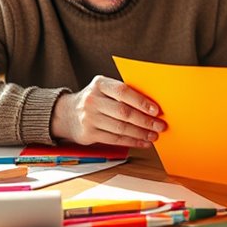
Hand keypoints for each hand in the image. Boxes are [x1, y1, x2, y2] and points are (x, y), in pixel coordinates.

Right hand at [50, 75, 165, 147]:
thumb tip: (152, 105)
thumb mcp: (104, 89)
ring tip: (154, 135)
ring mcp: (89, 118)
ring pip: (121, 128)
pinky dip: (132, 142)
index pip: (123, 91)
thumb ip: (123, 94)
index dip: (141, 101)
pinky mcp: (88, 134)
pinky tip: (142, 142)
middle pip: (123, 112)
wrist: (66, 114)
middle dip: (145, 121)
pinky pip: (115, 139)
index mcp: (99, 84)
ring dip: (141, 133)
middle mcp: (92, 100)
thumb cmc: (95, 100)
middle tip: (160, 126)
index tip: (156, 110)